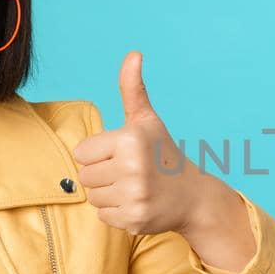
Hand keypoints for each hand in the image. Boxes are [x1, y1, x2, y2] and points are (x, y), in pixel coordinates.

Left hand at [72, 51, 209, 234]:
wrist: (193, 196)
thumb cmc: (163, 154)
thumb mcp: (147, 120)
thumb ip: (132, 88)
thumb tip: (134, 53)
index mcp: (131, 139)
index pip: (81, 153)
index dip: (99, 154)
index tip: (123, 154)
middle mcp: (133, 167)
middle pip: (84, 176)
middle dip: (103, 175)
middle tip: (129, 173)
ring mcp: (135, 196)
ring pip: (93, 198)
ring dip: (108, 195)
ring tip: (133, 188)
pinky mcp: (135, 219)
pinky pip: (103, 217)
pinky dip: (117, 213)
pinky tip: (137, 203)